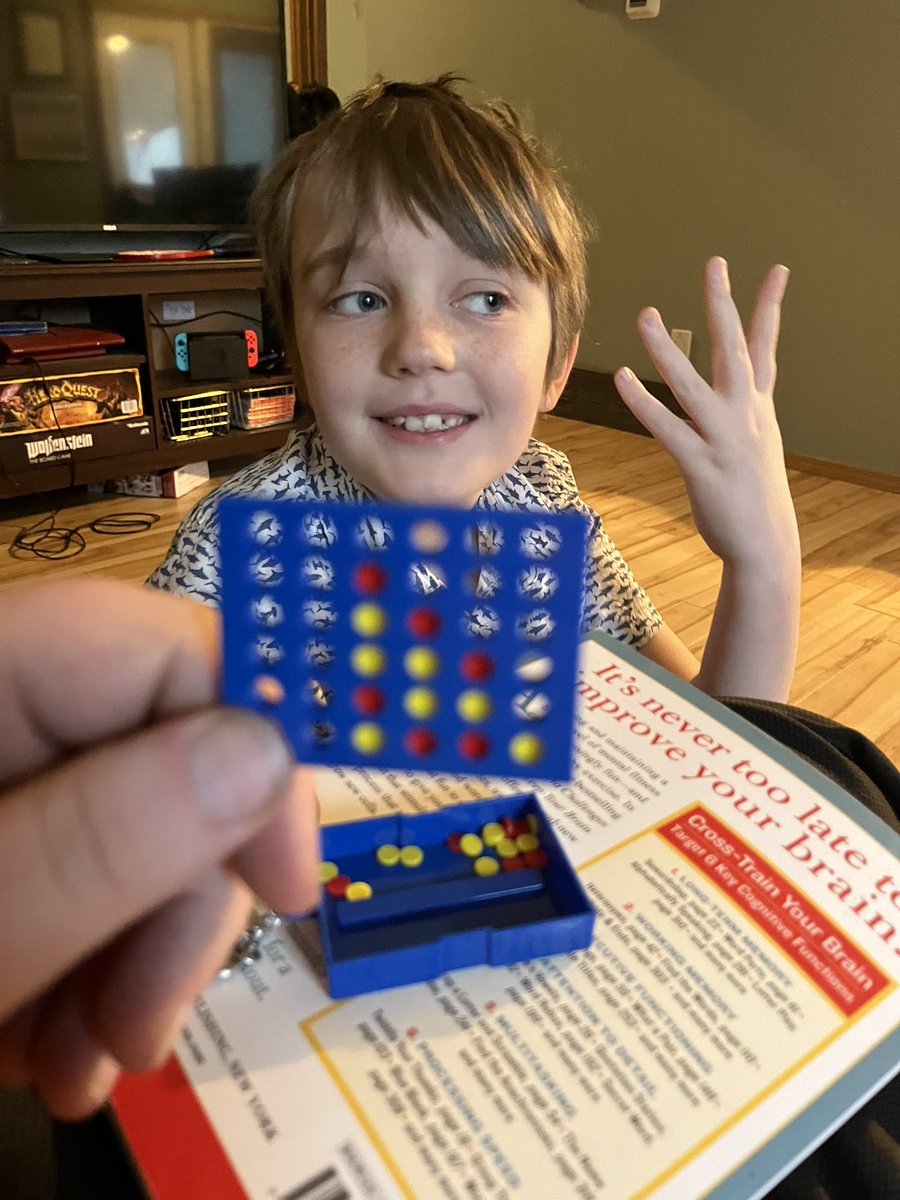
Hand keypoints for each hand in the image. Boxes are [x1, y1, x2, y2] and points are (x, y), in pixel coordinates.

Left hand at [0, 579, 318, 1119]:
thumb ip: (97, 842)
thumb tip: (269, 753)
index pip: (169, 650)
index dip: (256, 753)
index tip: (286, 890)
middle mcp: (6, 701)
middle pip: (168, 756)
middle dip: (179, 906)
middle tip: (141, 1033)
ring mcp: (11, 768)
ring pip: (140, 829)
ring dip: (136, 959)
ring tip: (79, 1066)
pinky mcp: (12, 828)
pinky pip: (90, 875)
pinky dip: (90, 964)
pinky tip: (51, 1041)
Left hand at [614, 257, 798, 571]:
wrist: (764, 544)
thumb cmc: (753, 495)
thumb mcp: (757, 444)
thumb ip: (743, 412)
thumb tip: (734, 393)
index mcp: (758, 409)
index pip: (766, 348)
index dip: (770, 308)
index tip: (776, 269)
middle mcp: (745, 416)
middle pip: (734, 351)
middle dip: (723, 306)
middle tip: (715, 264)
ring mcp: (724, 440)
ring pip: (692, 384)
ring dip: (667, 349)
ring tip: (646, 313)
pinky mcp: (700, 465)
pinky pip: (668, 427)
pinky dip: (643, 402)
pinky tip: (622, 377)